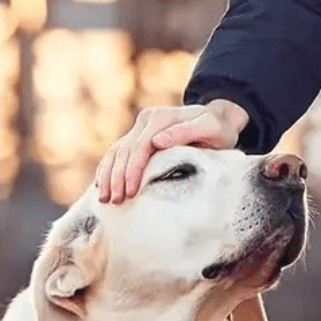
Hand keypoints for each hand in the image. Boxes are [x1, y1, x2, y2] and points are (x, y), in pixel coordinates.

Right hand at [96, 100, 249, 203]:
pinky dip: (109, 169)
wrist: (218, 119)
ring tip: (103, 199)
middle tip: (114, 202)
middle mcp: (147, 120)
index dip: (133, 170)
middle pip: (125, 151)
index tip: (130, 192)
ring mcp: (142, 127)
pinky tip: (102, 186)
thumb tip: (157, 141)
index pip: (139, 146)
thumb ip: (184, 133)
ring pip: (117, 151)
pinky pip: (119, 153)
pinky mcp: (140, 136)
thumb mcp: (208, 129)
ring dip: (108, 175)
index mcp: (160, 118)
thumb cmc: (217, 129)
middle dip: (117, 177)